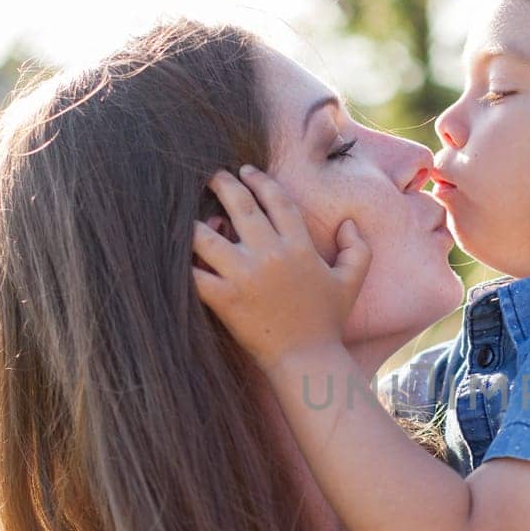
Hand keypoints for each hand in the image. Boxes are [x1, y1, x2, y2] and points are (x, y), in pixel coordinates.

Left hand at [191, 165, 369, 371]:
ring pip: (206, 236)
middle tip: (211, 177)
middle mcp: (270, 254)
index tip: (246, 171)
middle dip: (222, 184)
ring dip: (193, 221)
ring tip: (184, 215)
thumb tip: (348, 223)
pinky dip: (181, 262)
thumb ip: (357, 248)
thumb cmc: (328, 321)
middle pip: (239, 206)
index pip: (276, 200)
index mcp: (298, 246)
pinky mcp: (224, 298)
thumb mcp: (351, 282)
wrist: (307, 359)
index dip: (260, 180)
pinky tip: (172, 253)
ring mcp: (244, 275)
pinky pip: (193, 273)